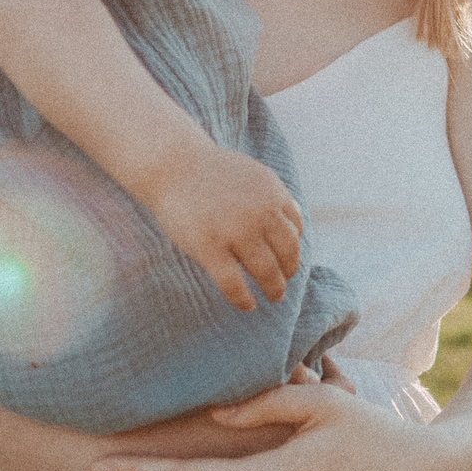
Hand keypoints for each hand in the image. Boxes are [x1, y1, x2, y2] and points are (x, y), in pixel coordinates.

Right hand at [139, 141, 303, 311]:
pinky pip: (233, 284)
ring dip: (274, 289)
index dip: (294, 250)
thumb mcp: (253, 176)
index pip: (296, 230)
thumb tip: (299, 223)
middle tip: (282, 285)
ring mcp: (235, 231)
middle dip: (288, 273)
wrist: (172, 165)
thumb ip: (275, 198)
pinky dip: (244, 299)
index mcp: (273, 194)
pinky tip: (248, 305)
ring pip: (266, 271)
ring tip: (273, 296)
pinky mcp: (209, 247)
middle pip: (287, 253)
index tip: (287, 262)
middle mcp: (260, 213)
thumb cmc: (210, 173)